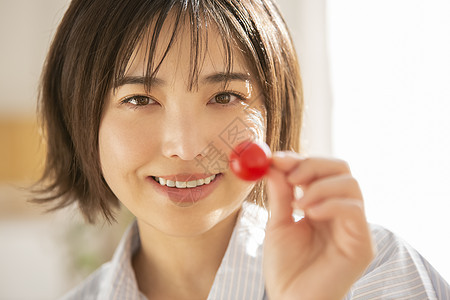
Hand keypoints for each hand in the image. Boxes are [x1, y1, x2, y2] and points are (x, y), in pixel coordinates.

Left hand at [263, 152, 374, 299]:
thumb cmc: (285, 268)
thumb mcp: (278, 223)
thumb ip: (280, 194)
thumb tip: (272, 164)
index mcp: (321, 205)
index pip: (321, 169)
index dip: (300, 159)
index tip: (276, 158)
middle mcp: (340, 212)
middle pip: (341, 168)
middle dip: (312, 166)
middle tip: (291, 176)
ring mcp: (353, 227)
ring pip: (350, 184)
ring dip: (320, 186)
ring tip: (298, 204)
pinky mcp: (361, 244)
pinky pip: (353, 209)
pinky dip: (331, 203)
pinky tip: (311, 213)